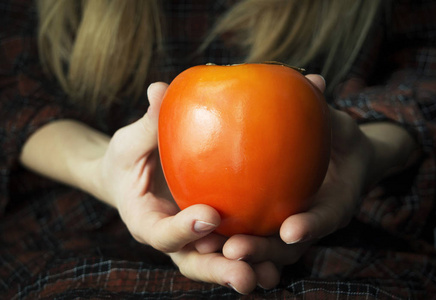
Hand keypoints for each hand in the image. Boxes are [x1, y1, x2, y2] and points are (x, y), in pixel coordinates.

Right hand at [96, 82, 271, 293]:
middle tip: (246, 276)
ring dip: (246, 269)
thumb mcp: (131, 141)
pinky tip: (287, 244)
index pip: (161, 234)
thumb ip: (147, 123)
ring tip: (273, 275)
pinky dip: (258, 250)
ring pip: (219, 260)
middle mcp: (172, 238)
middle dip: (219, 270)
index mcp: (146, 221)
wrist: (135, 176)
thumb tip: (159, 89)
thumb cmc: (128, 159)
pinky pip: (235, 241)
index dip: (183, 230)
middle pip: (195, 261)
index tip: (210, 215)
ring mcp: (194, 238)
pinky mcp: (214, 230)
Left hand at [219, 74, 374, 287]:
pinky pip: (248, 232)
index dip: (311, 227)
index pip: (327, 219)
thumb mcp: (338, 125)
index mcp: (337, 204)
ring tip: (206, 249)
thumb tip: (316, 79)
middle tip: (233, 251)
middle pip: (287, 249)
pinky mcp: (268, 223)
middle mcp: (311, 223)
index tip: (291, 231)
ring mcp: (289, 228)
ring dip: (239, 253)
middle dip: (262, 252)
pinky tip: (196, 230)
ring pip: (265, 251)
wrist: (341, 159)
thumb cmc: (339, 140)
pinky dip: (225, 236)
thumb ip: (325, 109)